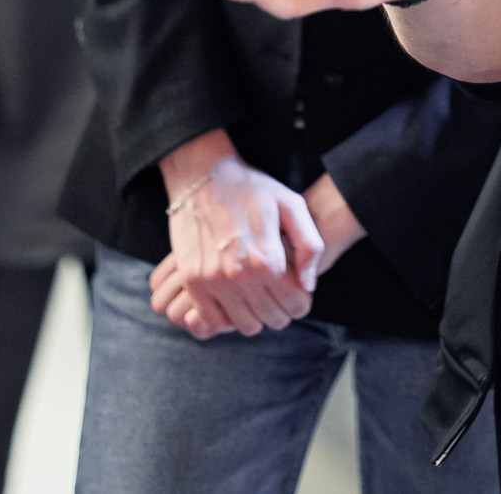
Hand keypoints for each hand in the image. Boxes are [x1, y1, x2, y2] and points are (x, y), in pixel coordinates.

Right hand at [149, 171, 364, 338]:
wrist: (202, 175)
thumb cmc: (251, 188)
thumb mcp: (291, 205)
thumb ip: (309, 245)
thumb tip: (308, 285)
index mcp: (268, 260)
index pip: (296, 305)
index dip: (301, 301)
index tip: (296, 290)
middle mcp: (240, 276)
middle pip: (272, 319)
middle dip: (281, 309)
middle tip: (277, 293)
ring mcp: (212, 281)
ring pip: (245, 326)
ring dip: (255, 316)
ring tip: (255, 295)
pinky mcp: (192, 281)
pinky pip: (211, 321)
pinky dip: (225, 318)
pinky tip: (232, 299)